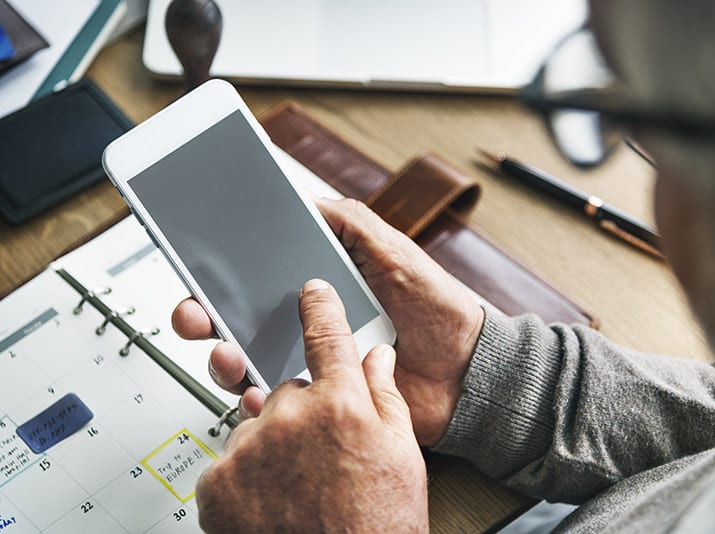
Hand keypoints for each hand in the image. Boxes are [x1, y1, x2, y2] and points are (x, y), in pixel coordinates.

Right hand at [173, 198, 484, 444]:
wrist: (465, 371)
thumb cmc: (436, 309)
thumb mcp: (395, 252)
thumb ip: (351, 224)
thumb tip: (304, 200)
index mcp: (317, 286)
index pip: (254, 276)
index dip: (219, 272)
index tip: (196, 265)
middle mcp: (304, 324)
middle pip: (235, 319)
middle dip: (203, 314)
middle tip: (195, 312)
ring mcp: (309, 363)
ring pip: (245, 362)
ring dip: (223, 357)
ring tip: (228, 353)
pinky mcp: (320, 400)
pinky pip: (277, 402)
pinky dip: (256, 400)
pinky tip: (256, 392)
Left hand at [195, 279, 427, 531]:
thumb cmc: (377, 525)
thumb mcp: (402, 455)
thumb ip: (386, 396)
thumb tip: (378, 357)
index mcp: (342, 404)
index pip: (327, 336)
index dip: (320, 308)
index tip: (312, 292)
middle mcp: (291, 417)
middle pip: (288, 390)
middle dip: (302, 412)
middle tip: (321, 454)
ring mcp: (250, 448)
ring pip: (257, 425)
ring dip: (273, 445)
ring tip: (298, 486)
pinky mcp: (218, 481)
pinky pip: (230, 458)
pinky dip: (246, 473)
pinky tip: (273, 499)